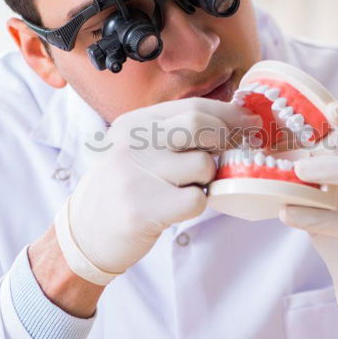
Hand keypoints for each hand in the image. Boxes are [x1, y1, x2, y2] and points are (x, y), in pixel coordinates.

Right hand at [54, 97, 260, 284]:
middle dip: (226, 139)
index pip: (194, 106)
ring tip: (188, 187)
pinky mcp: (143, 208)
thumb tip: (236, 119)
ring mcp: (136, 174)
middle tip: (232, 154)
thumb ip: (177, 133)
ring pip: (203, 165)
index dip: (230, 114)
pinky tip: (178, 207)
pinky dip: (197, 205)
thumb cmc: (127, 187)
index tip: (251, 122)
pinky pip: (195, 200)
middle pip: (200, 125)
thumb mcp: (140, 149)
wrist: (86, 232)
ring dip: (208, 179)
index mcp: (135, 123)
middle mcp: (133, 143)